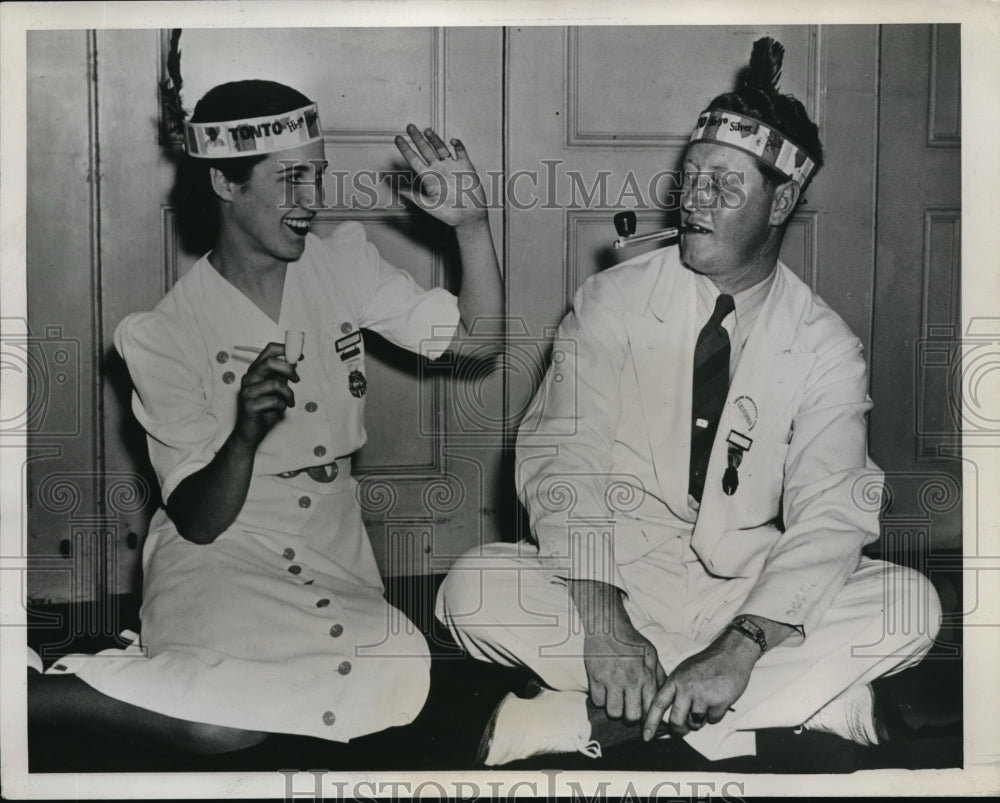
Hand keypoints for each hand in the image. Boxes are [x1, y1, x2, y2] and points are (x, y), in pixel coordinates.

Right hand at [234, 342, 298, 447]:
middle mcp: (248, 378)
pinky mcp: (249, 405)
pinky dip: (282, 406)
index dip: (286, 349)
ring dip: (288, 394)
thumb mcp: (276, 389)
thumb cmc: (264, 409)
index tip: (300, 355)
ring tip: (290, 402)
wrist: (250, 433)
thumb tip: (294, 360)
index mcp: (255, 371)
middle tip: (297, 380)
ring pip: (275, 384)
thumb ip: (282, 374)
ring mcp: (247, 391)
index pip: (268, 350)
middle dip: (289, 369)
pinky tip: (279, 410)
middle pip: (270, 362)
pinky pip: (274, 401)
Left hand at [394, 124, 487, 227]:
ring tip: (427, 130)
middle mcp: (439, 170)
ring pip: (441, 148)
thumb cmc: (449, 215)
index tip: (397, 139)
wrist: (469, 218)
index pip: (414, 160)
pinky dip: (457, 145)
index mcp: (429, 178)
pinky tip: (452, 141)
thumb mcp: (429, 206)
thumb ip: (415, 197)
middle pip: (426, 150)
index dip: (406, 149)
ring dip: (434, 139)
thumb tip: (399, 191)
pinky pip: (460, 151)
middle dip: (417, 139)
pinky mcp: (465, 166)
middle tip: (409, 127)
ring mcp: (452, 167)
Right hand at [584, 622, 666, 722]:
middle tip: (626, 709)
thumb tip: (664, 692)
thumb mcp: (651, 654)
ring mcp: (612, 680)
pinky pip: (597, 701)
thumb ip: (659, 675)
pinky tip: (603, 691)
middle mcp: (630, 680)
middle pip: (631, 716)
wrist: (608, 625)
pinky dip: (600, 699)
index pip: (649, 709)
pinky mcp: (595, 677)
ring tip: (614, 700)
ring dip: (614, 709)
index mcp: (646, 676)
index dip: (646, 715)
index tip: (641, 712)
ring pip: (613, 712)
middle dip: (629, 717)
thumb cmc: (631, 640)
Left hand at [641, 629, 756, 739]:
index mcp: (676, 680)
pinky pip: (713, 720)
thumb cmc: (707, 663)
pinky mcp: (720, 702)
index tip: (646, 736)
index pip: (658, 704)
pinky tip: (717, 701)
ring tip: (704, 706)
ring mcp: (703, 695)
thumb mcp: (684, 671)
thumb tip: (666, 712)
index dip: (650, 722)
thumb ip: (675, 689)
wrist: (731, 654)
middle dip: (678, 731)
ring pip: (695, 723)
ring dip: (699, 721)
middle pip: (676, 721)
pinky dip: (714, 715)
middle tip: (681, 731)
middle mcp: (687, 688)